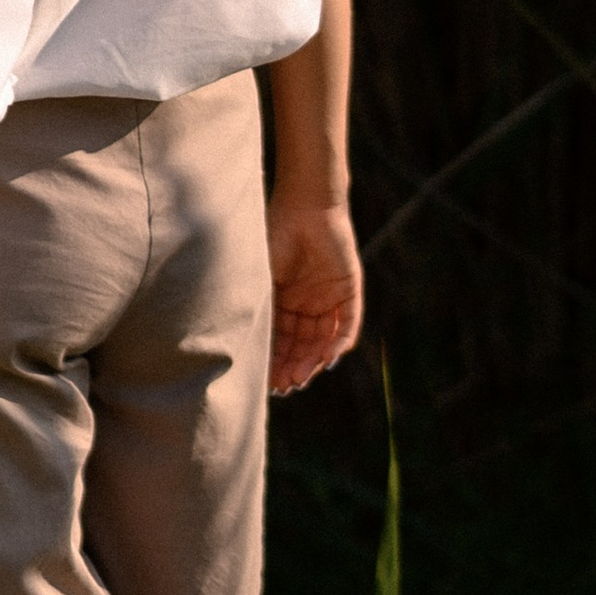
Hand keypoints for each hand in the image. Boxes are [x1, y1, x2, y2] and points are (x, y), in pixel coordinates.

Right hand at [267, 194, 361, 394]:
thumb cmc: (275, 237)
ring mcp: (328, 297)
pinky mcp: (349, 291)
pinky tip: (327, 362)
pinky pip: (347, 324)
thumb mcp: (262, 278)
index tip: (266, 382)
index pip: (279, 337)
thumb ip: (261, 308)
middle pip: (301, 343)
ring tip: (301, 379)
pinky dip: (339, 344)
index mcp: (283, 298)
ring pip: (323, 339)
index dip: (274, 360)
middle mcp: (306, 301)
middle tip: (284, 387)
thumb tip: (245, 345)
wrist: (305, 207)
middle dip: (292, 366)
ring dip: (313, 361)